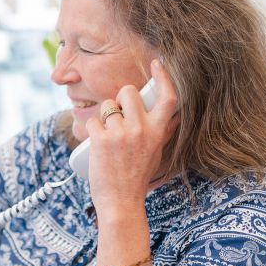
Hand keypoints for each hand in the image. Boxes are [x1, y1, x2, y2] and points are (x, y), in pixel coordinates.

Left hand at [84, 59, 179, 213]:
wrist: (121, 202)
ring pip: (107, 106)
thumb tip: (174, 114)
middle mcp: (142, 129)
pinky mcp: (101, 140)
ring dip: (104, 117)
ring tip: (108, 138)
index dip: (163, 76)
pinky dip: (91, 131)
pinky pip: (92, 121)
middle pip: (127, 92)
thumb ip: (162, 131)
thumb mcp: (157, 153)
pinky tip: (96, 145)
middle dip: (119, 100)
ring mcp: (121, 133)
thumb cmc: (138, 178)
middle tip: (117, 118)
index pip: (168, 97)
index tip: (157, 63)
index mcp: (158, 131)